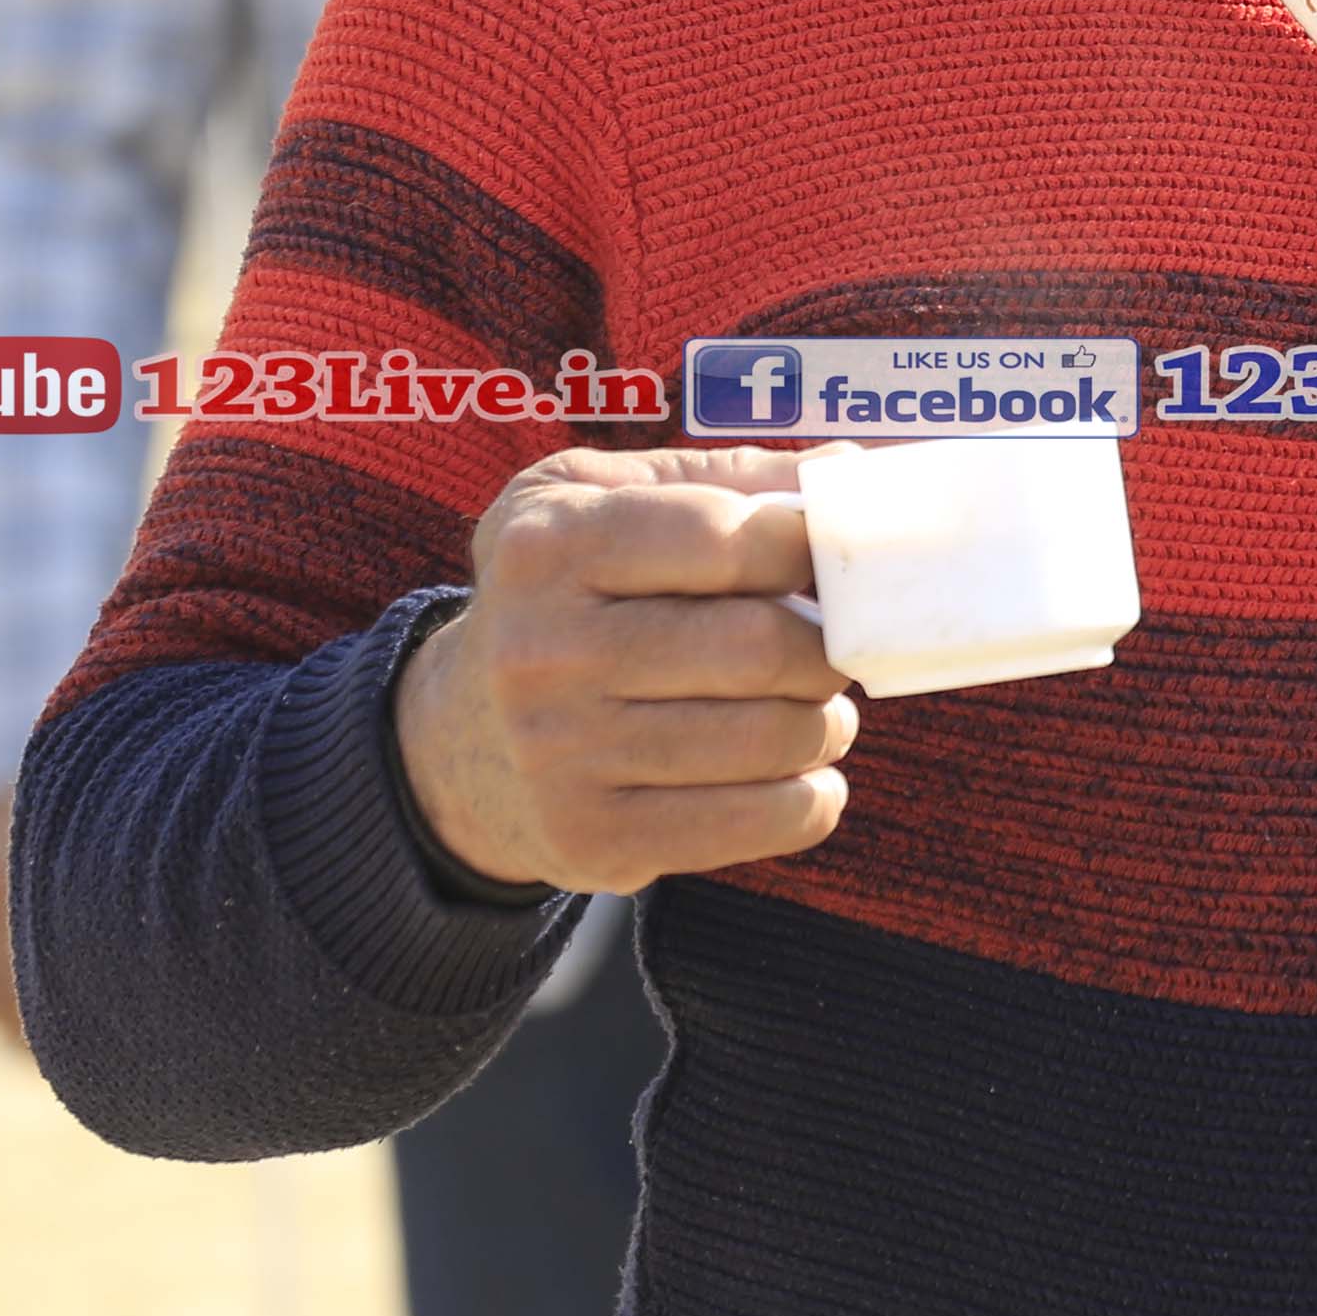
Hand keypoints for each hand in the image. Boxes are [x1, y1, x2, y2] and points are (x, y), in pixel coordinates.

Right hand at [394, 446, 857, 893]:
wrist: (461, 744)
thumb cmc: (566, 600)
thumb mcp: (601, 503)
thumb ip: (726, 479)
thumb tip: (855, 476)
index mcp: (549, 545)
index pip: (725, 536)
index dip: (806, 547)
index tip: (825, 564)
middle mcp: (543, 650)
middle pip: (759, 646)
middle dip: (826, 648)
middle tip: (828, 649)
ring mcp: (562, 755)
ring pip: (772, 738)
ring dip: (826, 724)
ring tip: (813, 710)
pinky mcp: (594, 839)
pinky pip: (761, 821)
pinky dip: (811, 798)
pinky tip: (795, 775)